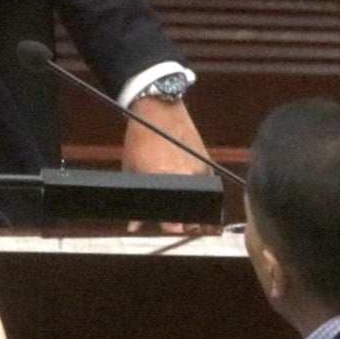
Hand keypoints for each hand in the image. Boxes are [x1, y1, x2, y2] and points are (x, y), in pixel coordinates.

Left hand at [123, 98, 211, 232]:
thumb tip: (134, 226)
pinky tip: (200, 204)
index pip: (170, 214)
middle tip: (177, 226)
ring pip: (202, 203)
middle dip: (184, 224)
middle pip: (189, 212)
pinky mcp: (207, 163)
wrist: (158, 109)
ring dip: (196, 213)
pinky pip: (209, 188)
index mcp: (160, 179)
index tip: (168, 229)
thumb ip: (135, 196)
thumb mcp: (130, 167)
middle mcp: (183, 178)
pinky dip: (204, 197)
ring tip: (190, 219)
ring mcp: (198, 171)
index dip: (169, 226)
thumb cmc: (140, 138)